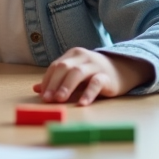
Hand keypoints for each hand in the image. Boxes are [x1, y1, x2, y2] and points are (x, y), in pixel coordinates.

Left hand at [32, 47, 154, 105]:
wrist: (122, 70)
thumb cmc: (93, 73)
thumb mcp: (74, 74)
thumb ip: (57, 80)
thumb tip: (36, 89)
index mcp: (72, 55)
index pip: (56, 66)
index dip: (47, 80)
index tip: (42, 95)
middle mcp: (83, 57)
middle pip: (64, 68)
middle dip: (54, 83)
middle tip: (47, 99)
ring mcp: (95, 65)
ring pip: (77, 73)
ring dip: (66, 87)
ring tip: (60, 100)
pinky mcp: (106, 76)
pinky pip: (96, 83)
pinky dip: (88, 93)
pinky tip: (82, 104)